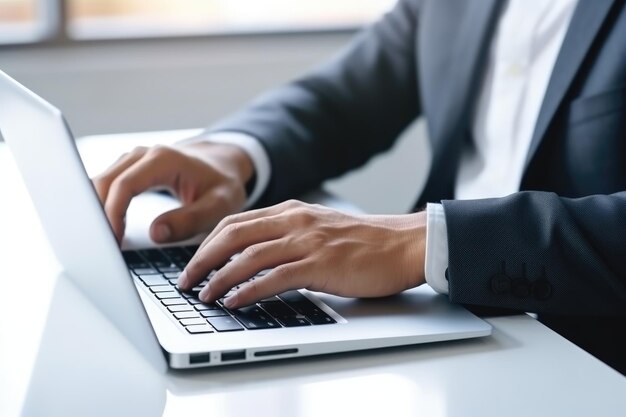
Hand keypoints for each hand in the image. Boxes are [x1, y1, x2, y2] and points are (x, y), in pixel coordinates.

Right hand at [92, 141, 253, 242]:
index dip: (113, 214)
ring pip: (99, 184)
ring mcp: (132, 160)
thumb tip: (155, 234)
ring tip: (100, 243)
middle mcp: (142, 155)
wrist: (222, 166)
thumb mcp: (217, 206)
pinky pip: (105, 187)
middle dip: (97, 216)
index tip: (111, 241)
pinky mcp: (128, 169)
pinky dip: (100, 207)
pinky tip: (104, 229)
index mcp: (163, 160)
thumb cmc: (222, 186)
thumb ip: (189, 220)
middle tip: (100, 248)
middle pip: (104, 183)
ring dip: (95, 211)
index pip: (124, 185)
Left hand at [177, 200, 426, 308]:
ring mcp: (308, 242)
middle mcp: (295, 221)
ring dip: (220, 277)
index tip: (194, 261)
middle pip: (234, 235)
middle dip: (203, 258)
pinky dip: (249, 290)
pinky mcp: (321, 265)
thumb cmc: (366, 241)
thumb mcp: (320, 227)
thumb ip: (290, 234)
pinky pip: (274, 277)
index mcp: (292, 211)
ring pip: (249, 256)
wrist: (403, 244)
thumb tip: (258, 256)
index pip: (236, 222)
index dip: (209, 242)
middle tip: (186, 279)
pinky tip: (235, 300)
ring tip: (204, 295)